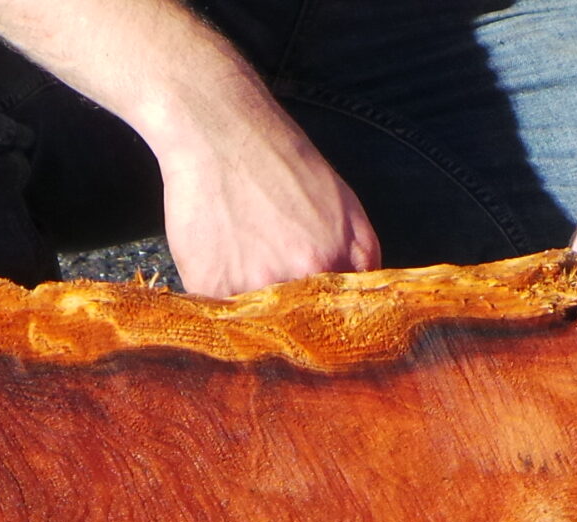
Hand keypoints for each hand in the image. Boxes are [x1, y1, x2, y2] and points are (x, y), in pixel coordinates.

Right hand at [0, 0, 379, 298]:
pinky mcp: (205, 285)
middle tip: (288, 317)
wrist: (219, 130)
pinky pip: (221, 319)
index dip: (333, 333)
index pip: (340, 326)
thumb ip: (363, 258)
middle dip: (297, 332)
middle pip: (299, 335)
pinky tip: (228, 278)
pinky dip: (225, 310)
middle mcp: (288, 282)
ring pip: (259, 331)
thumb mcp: (346, 205)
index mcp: (327, 264)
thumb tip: (371, 303)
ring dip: (260, 324)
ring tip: (254, 294)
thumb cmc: (284, 163)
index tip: (327, 336)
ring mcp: (244, 286)